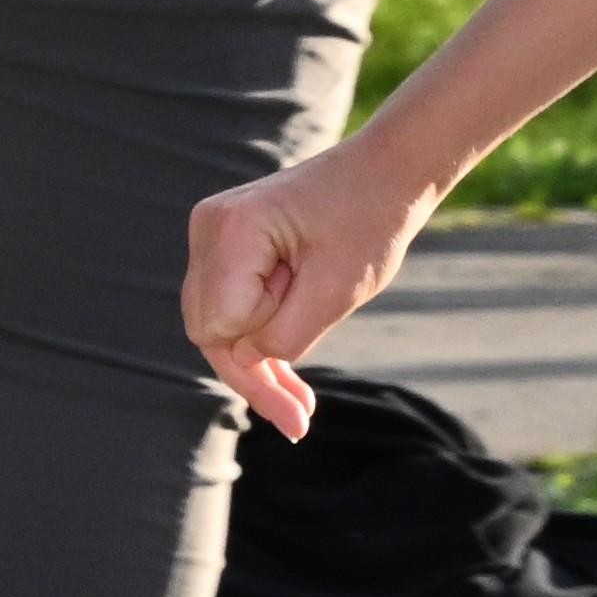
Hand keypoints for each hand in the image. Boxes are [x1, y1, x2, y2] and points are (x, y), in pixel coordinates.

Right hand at [179, 139, 441, 441]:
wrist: (387, 173)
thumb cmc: (371, 222)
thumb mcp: (339, 290)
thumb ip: (287, 334)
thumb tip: (248, 360)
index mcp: (232, 229)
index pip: (220, 326)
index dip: (262, 349)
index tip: (312, 339)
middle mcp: (209, 227)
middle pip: (209, 330)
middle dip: (253, 374)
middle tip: (300, 422)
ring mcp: (214, 234)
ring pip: (218, 325)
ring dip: (259, 363)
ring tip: (301, 407)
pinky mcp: (229, 245)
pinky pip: (232, 306)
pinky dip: (261, 340)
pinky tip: (287, 385)